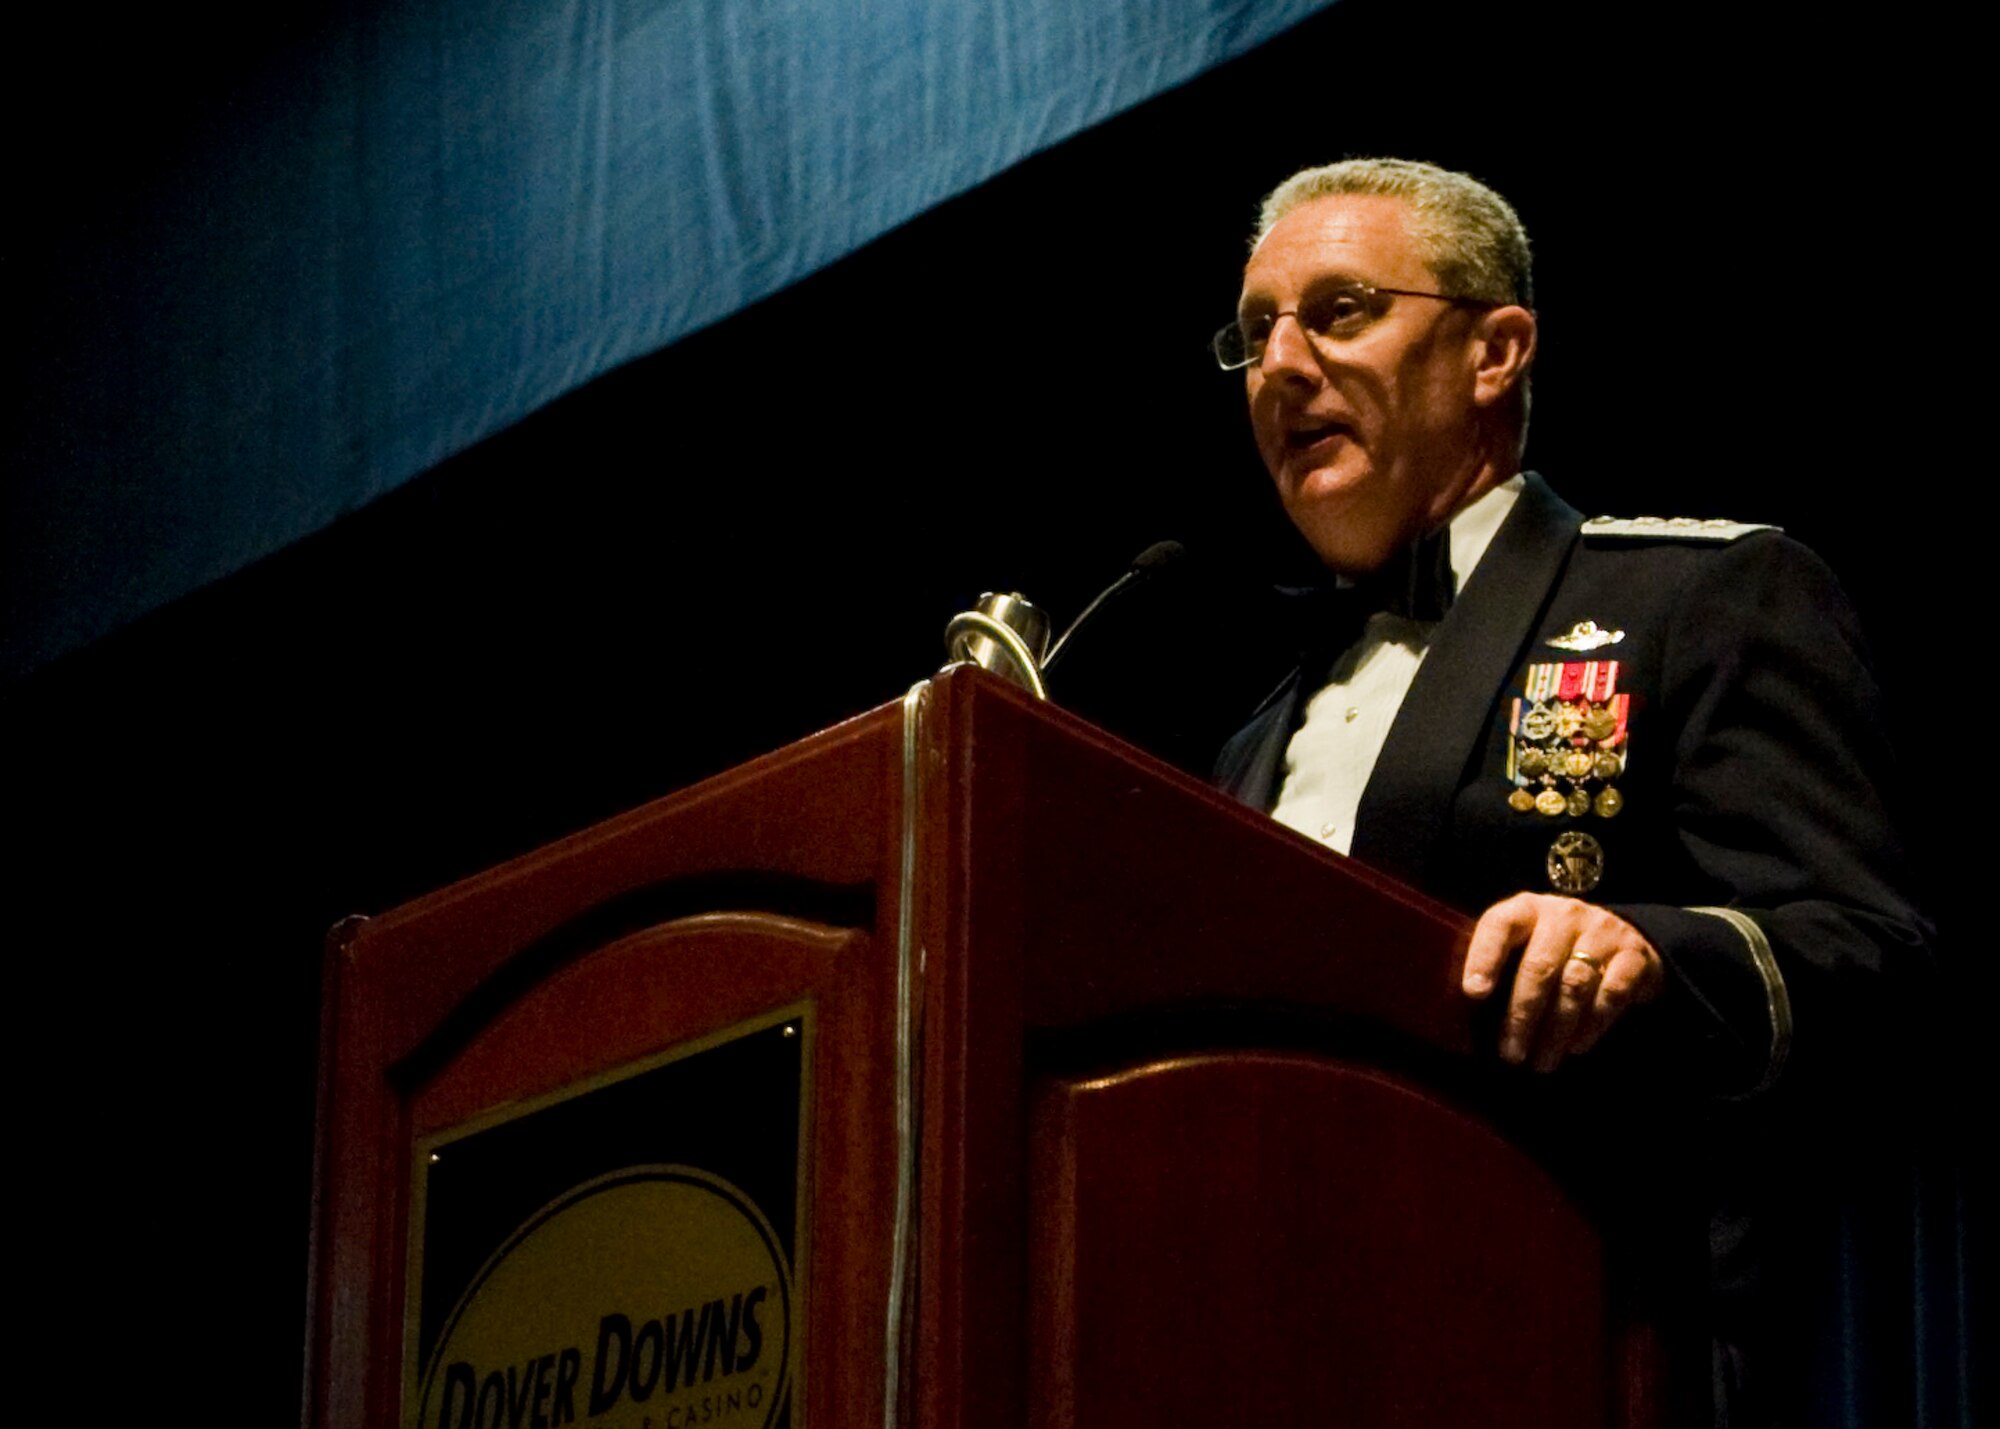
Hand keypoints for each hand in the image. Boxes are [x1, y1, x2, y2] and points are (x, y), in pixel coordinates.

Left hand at [1461, 894, 1663, 1072]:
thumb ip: (1502, 966)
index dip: (1485, 957)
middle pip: (1539, 966)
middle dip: (1522, 1016)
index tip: (1473, 994)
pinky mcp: (1634, 957)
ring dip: (1555, 1030)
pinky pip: (1611, 994)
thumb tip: (1470, 1013)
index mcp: (1528, 909)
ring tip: (1541, 1061)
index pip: (1501, 924)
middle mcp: (1565, 915)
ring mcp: (1603, 933)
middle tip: (1511, 1053)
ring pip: (1575, 985)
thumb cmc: (1556, 949)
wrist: (1624, 938)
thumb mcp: (1527, 944)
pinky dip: (1592, 1025)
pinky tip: (1575, 1047)